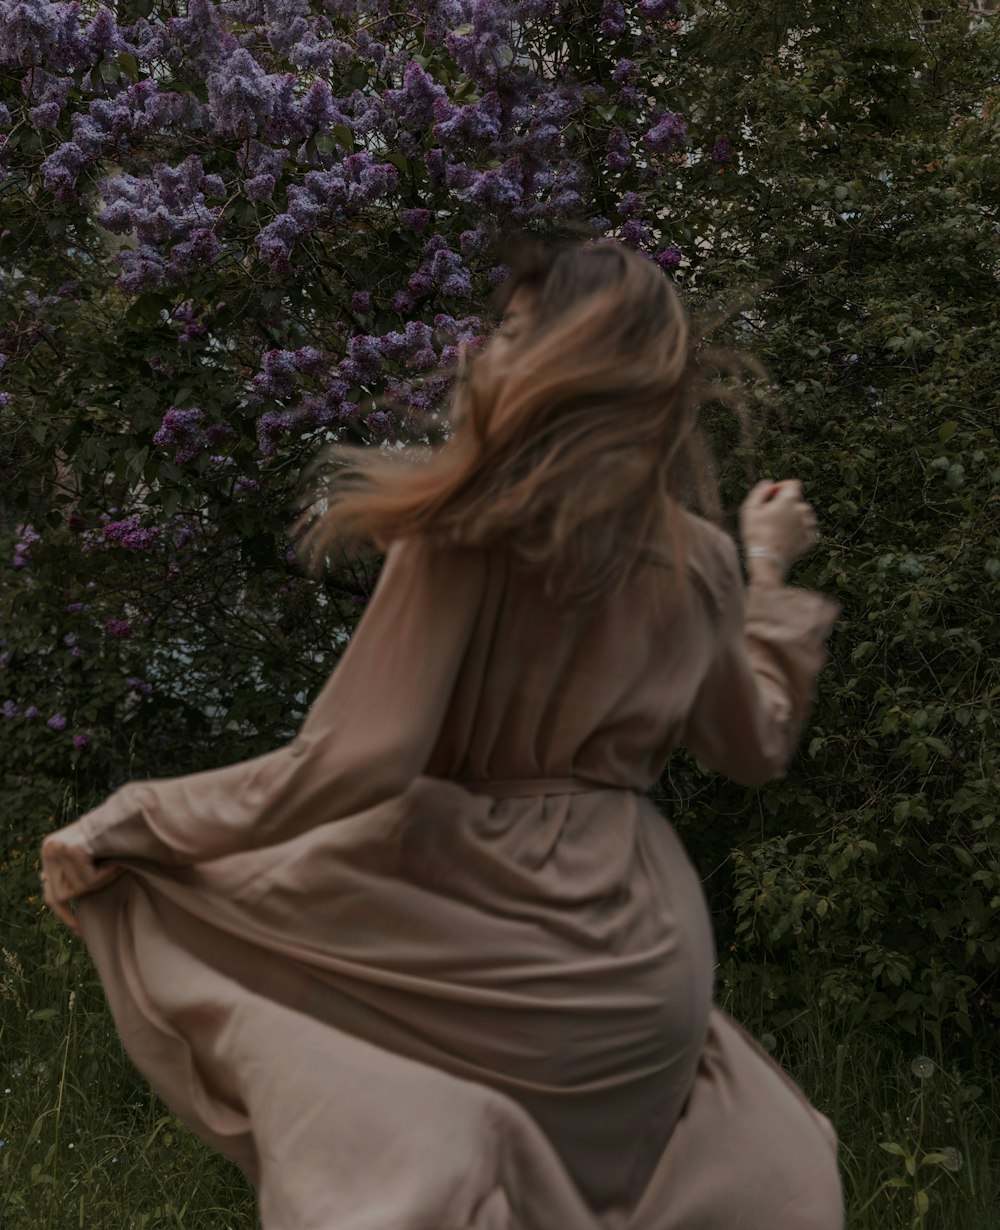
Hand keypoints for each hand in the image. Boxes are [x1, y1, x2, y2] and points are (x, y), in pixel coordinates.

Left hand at [40, 821, 122, 935]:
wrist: (134, 814)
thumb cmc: (117, 836)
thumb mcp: (91, 855)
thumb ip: (72, 869)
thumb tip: (44, 881)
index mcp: (50, 848)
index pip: (50, 892)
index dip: (64, 914)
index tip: (79, 930)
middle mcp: (50, 848)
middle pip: (61, 895)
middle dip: (89, 892)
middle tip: (110, 879)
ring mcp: (59, 848)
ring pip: (78, 889)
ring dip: (102, 880)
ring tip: (116, 862)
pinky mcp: (73, 850)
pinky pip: (90, 880)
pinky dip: (108, 874)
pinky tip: (117, 860)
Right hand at [739, 479, 818, 571]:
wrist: (766, 560)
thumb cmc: (755, 533)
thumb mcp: (750, 509)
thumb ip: (760, 491)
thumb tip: (768, 483)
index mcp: (788, 500)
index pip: (793, 483)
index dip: (781, 487)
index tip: (771, 496)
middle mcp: (802, 510)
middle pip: (798, 500)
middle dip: (787, 504)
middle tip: (771, 517)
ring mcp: (808, 525)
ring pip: (805, 515)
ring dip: (795, 517)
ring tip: (781, 527)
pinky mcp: (810, 539)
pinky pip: (809, 530)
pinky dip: (801, 531)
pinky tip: (789, 537)